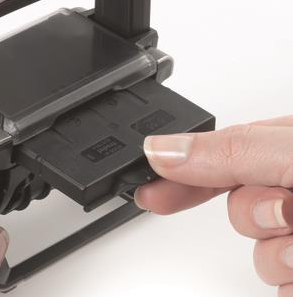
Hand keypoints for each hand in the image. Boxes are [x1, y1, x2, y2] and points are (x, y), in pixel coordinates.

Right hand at [135, 116, 292, 295]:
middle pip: (238, 210)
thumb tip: (160, 150)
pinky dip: (291, 288)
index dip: (178, 175)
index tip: (148, 192)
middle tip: (284, 217)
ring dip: (280, 260)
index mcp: (285, 145)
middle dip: (255, 219)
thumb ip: (231, 151)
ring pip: (261, 257)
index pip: (214, 157)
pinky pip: (280, 289)